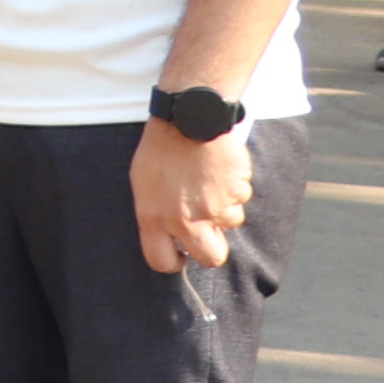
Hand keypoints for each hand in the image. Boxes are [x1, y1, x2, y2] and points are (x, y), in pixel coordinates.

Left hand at [134, 117, 254, 276]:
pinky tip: (218, 170)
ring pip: (231, 223)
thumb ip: (156, 213)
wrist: (189, 120)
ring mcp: (216, 207)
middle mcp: (186, 220)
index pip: (161, 261)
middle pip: (212, 257)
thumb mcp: (143, 184)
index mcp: (154, 218)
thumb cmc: (160, 149)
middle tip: (208, 232)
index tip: (178, 256)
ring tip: (208, 184)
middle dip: (212, 249)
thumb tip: (170, 233)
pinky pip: (240, 199)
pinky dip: (233, 189)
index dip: (172, 262)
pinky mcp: (238, 192)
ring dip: (224, 210)